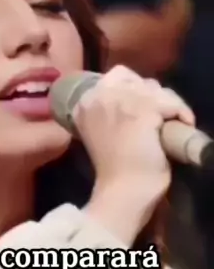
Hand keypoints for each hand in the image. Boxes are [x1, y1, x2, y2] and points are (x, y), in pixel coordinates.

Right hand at [76, 66, 194, 241]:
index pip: (118, 75)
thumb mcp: (101, 130)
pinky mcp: (142, 112)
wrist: (122, 192)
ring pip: (156, 89)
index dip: (137, 90)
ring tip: (170, 124)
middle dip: (155, 96)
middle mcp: (98, 95)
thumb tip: (139, 96)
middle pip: (139, 79)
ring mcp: (120, 102)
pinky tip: (183, 125)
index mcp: (84, 100)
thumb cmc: (113, 167)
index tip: (146, 110)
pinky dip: (182, 113)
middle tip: (161, 118)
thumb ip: (109, 110)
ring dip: (169, 104)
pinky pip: (170, 103)